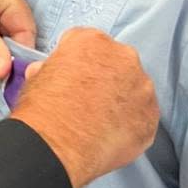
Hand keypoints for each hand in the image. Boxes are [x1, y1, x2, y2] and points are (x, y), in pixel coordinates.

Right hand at [10, 27, 158, 187]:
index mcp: (92, 41)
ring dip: (120, 100)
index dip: (75, 61)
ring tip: (99, 120)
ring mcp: (143, 88)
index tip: (71, 75)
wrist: (56, 146)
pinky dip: (129, 123)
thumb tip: (50, 73)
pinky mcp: (152, 117)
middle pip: (116, 62)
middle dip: (104, 76)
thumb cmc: (43, 110)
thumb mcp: (36, 78)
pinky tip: (109, 133)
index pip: (86, 42)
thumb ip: (51, 68)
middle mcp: (124, 57)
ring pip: (133, 89)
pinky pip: (142, 116)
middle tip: (86, 98)